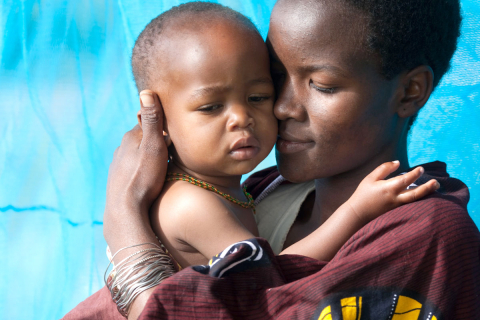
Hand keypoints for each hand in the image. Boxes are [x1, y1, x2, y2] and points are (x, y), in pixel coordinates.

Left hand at [104, 90, 167, 252]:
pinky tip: (151, 180)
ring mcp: (118, 165)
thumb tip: (146, 92)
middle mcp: (122, 148)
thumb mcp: (153, 146)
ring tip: (164, 166)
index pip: (150, 123)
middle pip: (144, 139)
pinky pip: (134, 169)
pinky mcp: (118, 180)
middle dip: (158, 142)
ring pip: (138, 155)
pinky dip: (144, 170)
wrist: (125, 211)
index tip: (176, 132)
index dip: (164, 126)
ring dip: (150, 157)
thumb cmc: (143, 178)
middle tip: (174, 151)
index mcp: (131, 137)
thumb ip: (152, 120)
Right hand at [347, 161, 439, 224]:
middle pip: (415, 193)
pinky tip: (424, 193)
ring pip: (415, 200)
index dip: (414, 174)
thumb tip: (398, 162)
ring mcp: (396, 206)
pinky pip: (410, 203)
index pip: (405, 180)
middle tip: (436, 182)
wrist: (358, 213)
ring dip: (426, 193)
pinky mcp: (396, 210)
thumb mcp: (370, 178)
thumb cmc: (363, 193)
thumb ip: (384, 169)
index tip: (421, 169)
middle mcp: (394, 198)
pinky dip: (418, 198)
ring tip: (435, 186)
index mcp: (388, 188)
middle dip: (426, 187)